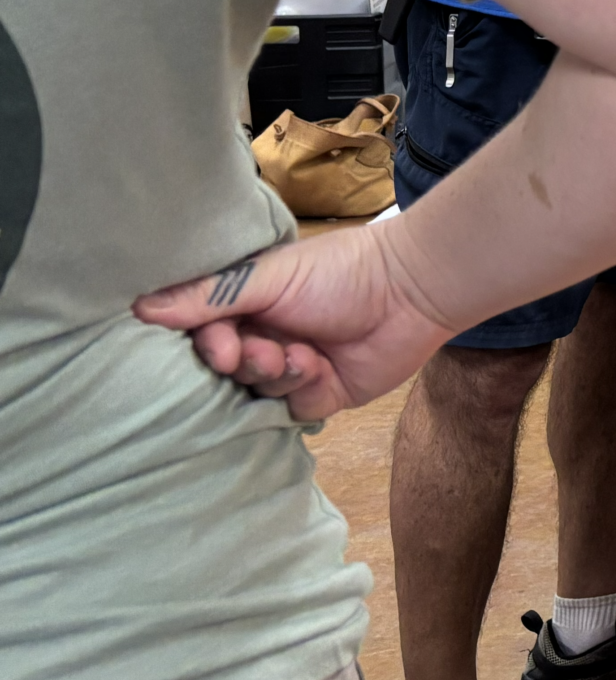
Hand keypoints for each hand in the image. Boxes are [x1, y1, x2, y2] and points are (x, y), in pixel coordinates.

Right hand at [132, 227, 454, 422]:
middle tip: (262, 353)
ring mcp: (291, 367)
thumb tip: (140, 309)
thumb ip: (210, 296)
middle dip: (241, 363)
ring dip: (273, 374)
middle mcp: (264, 336)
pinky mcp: (320, 394)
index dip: (207, 346)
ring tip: (300, 354)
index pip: (203, 334)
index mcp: (248, 305)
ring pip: (254, 391)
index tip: (220, 349)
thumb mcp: (269, 279)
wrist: (411, 290)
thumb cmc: (341, 271)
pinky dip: (300, 389)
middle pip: (225, 369)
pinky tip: (319, 367)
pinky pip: (289, 408)